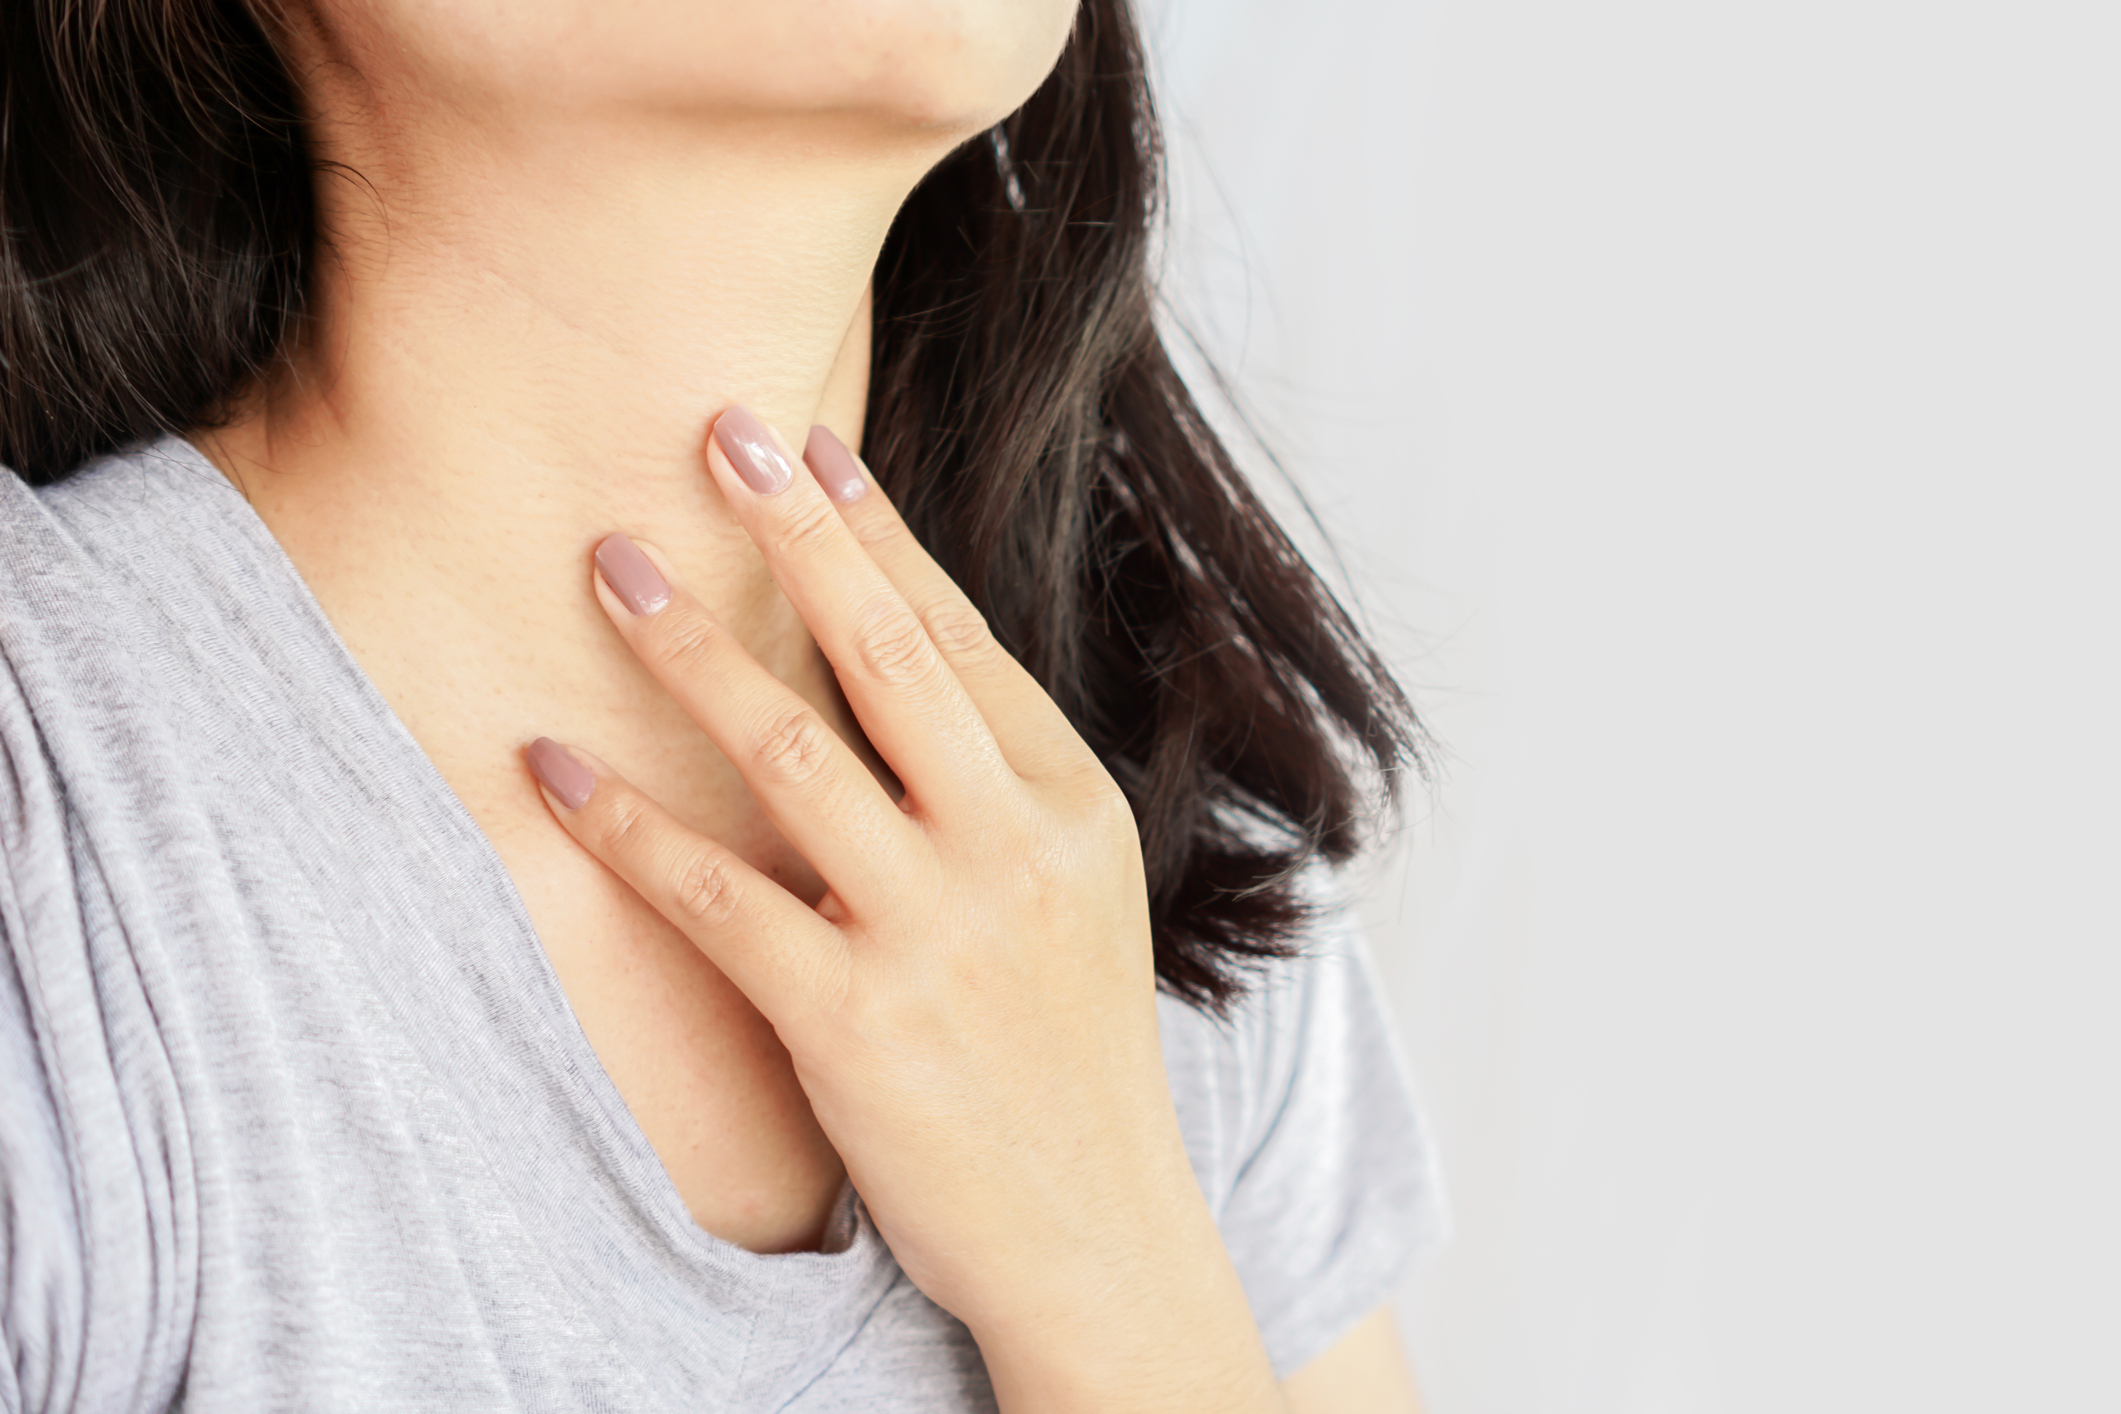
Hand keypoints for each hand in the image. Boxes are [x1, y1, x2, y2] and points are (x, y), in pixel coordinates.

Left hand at [523, 407, 1286, 1411]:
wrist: (1096, 1229)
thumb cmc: (1068, 1054)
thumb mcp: (1073, 896)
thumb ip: (993, 789)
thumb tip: (891, 675)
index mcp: (1071, 803)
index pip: (959, 638)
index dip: (876, 532)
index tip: (809, 447)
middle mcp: (1012, 848)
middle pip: (886, 654)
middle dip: (794, 531)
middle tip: (712, 429)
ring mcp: (936, 934)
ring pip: (792, 752)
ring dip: (690, 647)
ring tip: (611, 564)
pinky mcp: (852, 1021)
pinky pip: (717, 896)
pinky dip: (625, 824)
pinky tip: (556, 768)